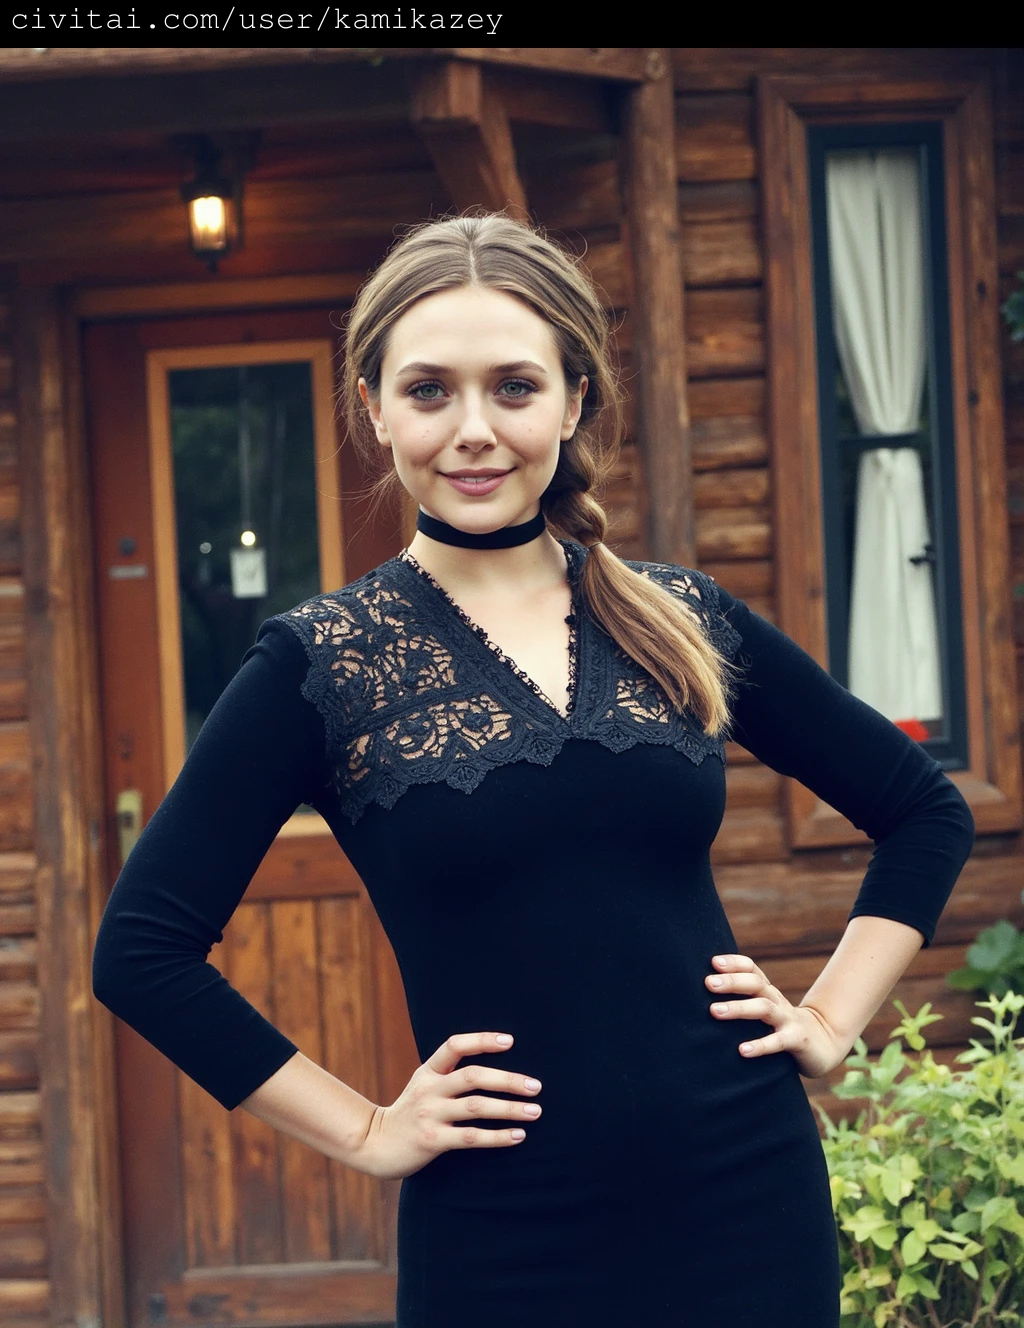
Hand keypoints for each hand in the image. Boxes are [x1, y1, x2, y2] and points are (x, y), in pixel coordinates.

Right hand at [350, 1032, 541, 1179]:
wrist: (375, 1144)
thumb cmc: (411, 1112)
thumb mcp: (424, 1084)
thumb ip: (450, 1074)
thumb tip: (495, 1068)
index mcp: (429, 1071)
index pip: (455, 1046)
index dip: (482, 1040)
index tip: (511, 1041)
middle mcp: (429, 1089)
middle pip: (473, 1077)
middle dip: (507, 1080)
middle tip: (536, 1086)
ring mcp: (429, 1114)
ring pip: (476, 1107)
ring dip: (509, 1109)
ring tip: (534, 1111)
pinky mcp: (432, 1140)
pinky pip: (470, 1137)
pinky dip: (496, 1137)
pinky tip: (517, 1136)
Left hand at [705, 954, 852, 1078]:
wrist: (823, 1044)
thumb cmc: (782, 1026)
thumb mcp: (764, 1009)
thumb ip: (742, 1001)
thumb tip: (705, 994)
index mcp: (767, 991)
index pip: (752, 969)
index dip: (734, 963)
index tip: (713, 963)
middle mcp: (776, 1000)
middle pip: (755, 984)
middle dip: (732, 982)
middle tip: (708, 983)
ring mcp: (788, 1019)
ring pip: (764, 1008)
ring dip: (739, 1008)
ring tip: (715, 1011)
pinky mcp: (797, 1040)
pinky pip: (778, 1041)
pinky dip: (761, 1045)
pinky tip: (743, 1050)